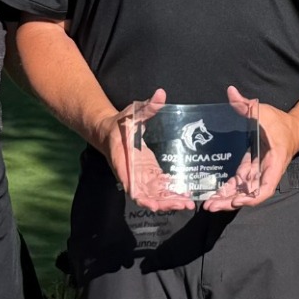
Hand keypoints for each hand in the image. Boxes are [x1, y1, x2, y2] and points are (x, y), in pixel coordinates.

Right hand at [95, 89, 194, 212]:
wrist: (111, 133)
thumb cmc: (120, 124)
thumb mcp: (132, 114)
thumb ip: (147, 107)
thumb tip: (161, 93)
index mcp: (123, 160)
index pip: (130, 181)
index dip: (140, 194)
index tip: (152, 204)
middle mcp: (131, 173)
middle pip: (145, 194)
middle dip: (162, 202)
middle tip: (181, 205)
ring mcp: (140, 176)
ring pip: (154, 194)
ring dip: (168, 201)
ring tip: (187, 204)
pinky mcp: (148, 175)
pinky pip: (159, 189)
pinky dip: (170, 194)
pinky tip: (185, 197)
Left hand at [202, 85, 298, 211]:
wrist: (291, 129)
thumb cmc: (279, 122)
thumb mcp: (264, 112)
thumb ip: (246, 105)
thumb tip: (231, 91)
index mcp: (273, 162)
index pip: (265, 187)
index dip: (251, 196)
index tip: (236, 200)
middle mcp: (265, 173)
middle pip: (249, 195)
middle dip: (230, 202)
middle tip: (210, 206)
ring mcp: (257, 173)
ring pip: (242, 192)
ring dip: (226, 200)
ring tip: (208, 205)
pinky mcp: (250, 171)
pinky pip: (238, 185)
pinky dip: (227, 191)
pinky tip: (213, 195)